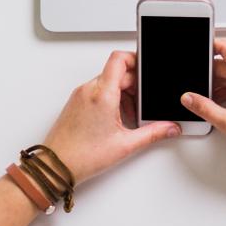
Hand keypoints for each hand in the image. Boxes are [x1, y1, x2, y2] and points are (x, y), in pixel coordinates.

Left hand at [42, 51, 178, 182]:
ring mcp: (80, 95)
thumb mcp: (125, 145)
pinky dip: (110, 99)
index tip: (146, 70)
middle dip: (134, 86)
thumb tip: (169, 128)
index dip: (136, 59)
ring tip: (128, 116)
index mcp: (102, 94)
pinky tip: (115, 119)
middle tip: (142, 106)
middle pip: (117, 72)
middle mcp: (88, 89)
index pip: (120, 59)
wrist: (56, 166)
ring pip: (107, 82)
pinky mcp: (75, 102)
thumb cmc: (82, 156)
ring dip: (122, 94)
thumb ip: (153, 133)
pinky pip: (97, 90)